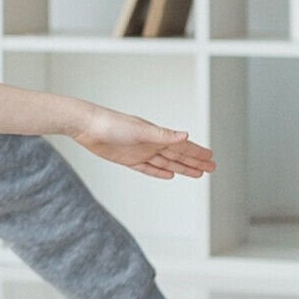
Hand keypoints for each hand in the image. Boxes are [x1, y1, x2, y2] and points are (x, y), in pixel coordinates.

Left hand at [72, 105, 215, 179]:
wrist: (86, 126)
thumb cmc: (111, 123)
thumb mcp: (140, 130)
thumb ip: (163, 135)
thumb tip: (186, 135)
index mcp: (156, 135)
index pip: (183, 146)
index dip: (198, 152)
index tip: (212, 157)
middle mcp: (150, 144)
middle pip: (178, 156)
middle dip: (195, 162)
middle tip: (212, 167)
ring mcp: (140, 152)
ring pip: (167, 163)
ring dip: (182, 168)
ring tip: (197, 173)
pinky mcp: (128, 159)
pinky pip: (149, 168)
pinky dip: (160, 172)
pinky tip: (170, 175)